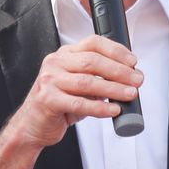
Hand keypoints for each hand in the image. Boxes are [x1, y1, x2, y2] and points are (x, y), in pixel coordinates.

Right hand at [0, 35, 142, 168]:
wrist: (32, 125)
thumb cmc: (57, 104)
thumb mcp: (76, 84)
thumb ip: (97, 78)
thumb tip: (128, 79)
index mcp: (64, 55)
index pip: (93, 43)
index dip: (115, 50)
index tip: (132, 61)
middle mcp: (55, 63)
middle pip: (93, 62)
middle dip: (119, 71)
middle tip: (137, 80)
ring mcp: (50, 81)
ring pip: (88, 82)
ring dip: (114, 89)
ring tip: (130, 94)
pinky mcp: (48, 100)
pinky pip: (80, 104)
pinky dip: (100, 108)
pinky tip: (113, 110)